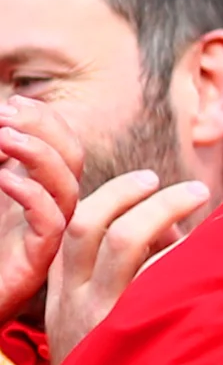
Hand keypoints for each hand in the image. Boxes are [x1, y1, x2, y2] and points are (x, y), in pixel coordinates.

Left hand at [0, 114, 82, 317]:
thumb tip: (0, 131)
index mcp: (32, 191)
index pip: (61, 143)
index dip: (43, 118)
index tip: (11, 103)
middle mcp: (47, 210)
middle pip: (73, 156)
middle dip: (45, 127)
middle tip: (7, 115)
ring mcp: (44, 235)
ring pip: (68, 185)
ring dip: (38, 154)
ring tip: (3, 136)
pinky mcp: (36, 261)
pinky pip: (51, 221)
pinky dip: (30, 192)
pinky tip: (2, 179)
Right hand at [44, 166, 206, 364]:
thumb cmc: (112, 360)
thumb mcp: (97, 313)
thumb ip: (129, 268)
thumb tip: (173, 229)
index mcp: (65, 288)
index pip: (74, 226)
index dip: (111, 195)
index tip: (146, 181)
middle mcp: (77, 299)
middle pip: (96, 225)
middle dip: (138, 194)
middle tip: (189, 189)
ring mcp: (103, 315)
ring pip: (128, 242)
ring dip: (169, 214)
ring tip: (209, 210)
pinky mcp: (131, 334)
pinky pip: (162, 279)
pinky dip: (189, 257)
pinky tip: (220, 258)